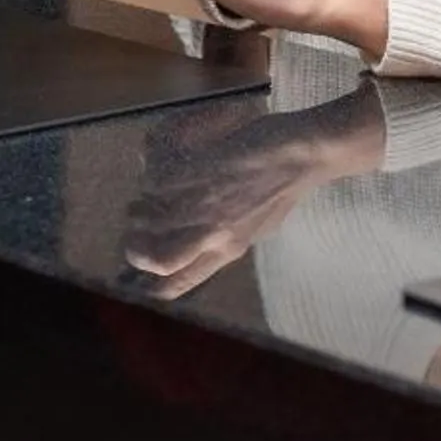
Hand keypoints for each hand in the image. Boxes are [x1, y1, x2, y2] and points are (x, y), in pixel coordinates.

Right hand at [121, 90, 386, 298]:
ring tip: (143, 195)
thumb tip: (204, 246)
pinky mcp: (206, 172)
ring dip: (139, 207)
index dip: (150, 286)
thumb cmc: (286, 189)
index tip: (138, 272)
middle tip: (135, 228)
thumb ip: (229, 239)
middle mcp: (216, 235)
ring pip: (151, 218)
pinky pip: (161, 181)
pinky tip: (156, 166)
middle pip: (157, 259)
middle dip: (135, 247)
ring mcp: (209, 204)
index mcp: (228, 251)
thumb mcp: (257, 227)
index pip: (179, 285)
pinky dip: (151, 174)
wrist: (305, 155)